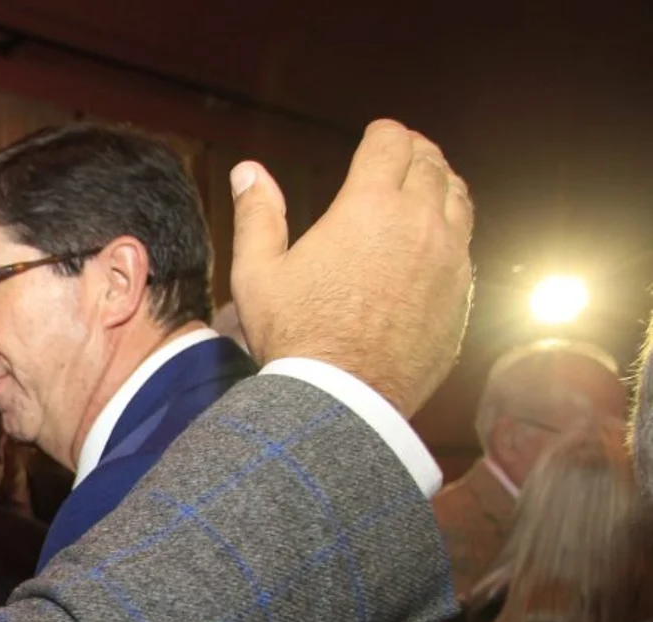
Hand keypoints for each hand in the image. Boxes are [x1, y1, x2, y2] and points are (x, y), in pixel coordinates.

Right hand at [230, 119, 474, 416]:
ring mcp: (449, 259)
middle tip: (401, 153)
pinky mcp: (461, 294)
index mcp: (369, 206)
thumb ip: (258, 215)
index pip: (392, 143)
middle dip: (414, 151)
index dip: (383, 132)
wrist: (345, 397)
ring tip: (425, 185)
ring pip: (458, 198)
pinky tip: (432, 242)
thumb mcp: (258, 273)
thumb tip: (248, 171)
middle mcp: (420, 222)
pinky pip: (464, 245)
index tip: (374, 135)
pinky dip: (451, 229)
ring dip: (441, 183)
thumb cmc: (295, 334)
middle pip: (431, 163)